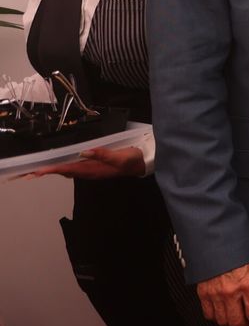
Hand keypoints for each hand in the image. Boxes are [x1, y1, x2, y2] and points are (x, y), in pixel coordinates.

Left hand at [24, 145, 145, 179]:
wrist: (143, 163)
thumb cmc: (132, 160)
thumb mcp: (120, 157)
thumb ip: (103, 154)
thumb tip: (84, 152)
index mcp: (94, 170)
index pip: (69, 170)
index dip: (53, 170)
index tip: (39, 171)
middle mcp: (89, 171)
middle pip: (64, 172)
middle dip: (47, 172)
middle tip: (28, 173)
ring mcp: (91, 169)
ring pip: (67, 170)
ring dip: (52, 171)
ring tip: (37, 171)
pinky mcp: (93, 166)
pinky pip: (73, 167)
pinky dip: (62, 167)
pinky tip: (57, 165)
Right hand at [196, 259, 248, 325]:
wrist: (219, 245)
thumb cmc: (241, 255)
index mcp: (248, 286)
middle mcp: (231, 292)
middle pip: (237, 322)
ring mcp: (216, 294)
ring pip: (223, 321)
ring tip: (239, 325)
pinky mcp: (204, 293)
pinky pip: (208, 314)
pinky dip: (216, 319)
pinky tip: (223, 317)